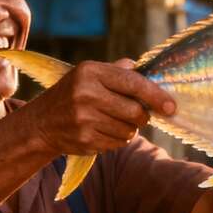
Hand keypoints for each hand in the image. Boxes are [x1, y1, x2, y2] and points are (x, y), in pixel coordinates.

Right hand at [25, 59, 174, 155]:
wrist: (41, 123)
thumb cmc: (73, 94)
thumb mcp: (90, 74)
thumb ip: (119, 71)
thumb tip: (145, 69)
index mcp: (91, 72)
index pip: (133, 83)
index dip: (156, 95)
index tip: (171, 107)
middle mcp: (86, 93)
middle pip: (135, 112)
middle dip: (143, 117)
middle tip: (138, 115)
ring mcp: (84, 118)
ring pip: (129, 131)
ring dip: (129, 129)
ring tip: (114, 121)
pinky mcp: (84, 139)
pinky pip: (118, 143)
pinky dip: (118, 140)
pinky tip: (103, 131)